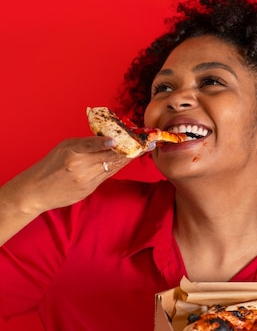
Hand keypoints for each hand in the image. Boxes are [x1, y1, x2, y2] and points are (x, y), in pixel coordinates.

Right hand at [3, 137, 130, 215]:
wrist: (37, 191)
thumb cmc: (51, 164)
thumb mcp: (65, 147)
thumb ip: (86, 143)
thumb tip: (108, 139)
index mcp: (73, 154)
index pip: (92, 146)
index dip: (106, 143)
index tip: (117, 140)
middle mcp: (81, 168)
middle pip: (109, 157)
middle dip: (129, 149)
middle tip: (146, 144)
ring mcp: (86, 181)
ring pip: (112, 167)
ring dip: (126, 158)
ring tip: (141, 149)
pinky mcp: (89, 190)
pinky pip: (106, 176)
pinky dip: (115, 167)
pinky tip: (125, 160)